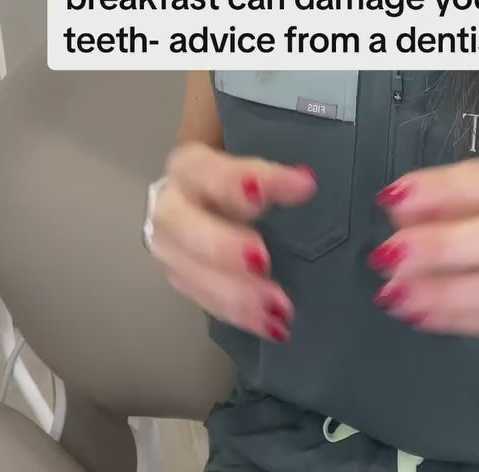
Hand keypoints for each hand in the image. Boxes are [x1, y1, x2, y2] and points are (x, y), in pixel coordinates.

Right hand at [148, 143, 316, 342]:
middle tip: (262, 261)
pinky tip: (272, 326)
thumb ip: (278, 157)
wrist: (211, 190)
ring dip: (231, 292)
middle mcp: (170, 203)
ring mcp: (170, 246)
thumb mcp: (256, 152)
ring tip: (278, 309)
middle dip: (220, 245)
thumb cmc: (242, 164)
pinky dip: (236, 314)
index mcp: (189, 164)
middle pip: (180, 225)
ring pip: (185, 270)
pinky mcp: (182, 277)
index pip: (210, 168)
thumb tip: (309, 180)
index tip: (303, 187)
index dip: (247, 178)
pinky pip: (202, 300)